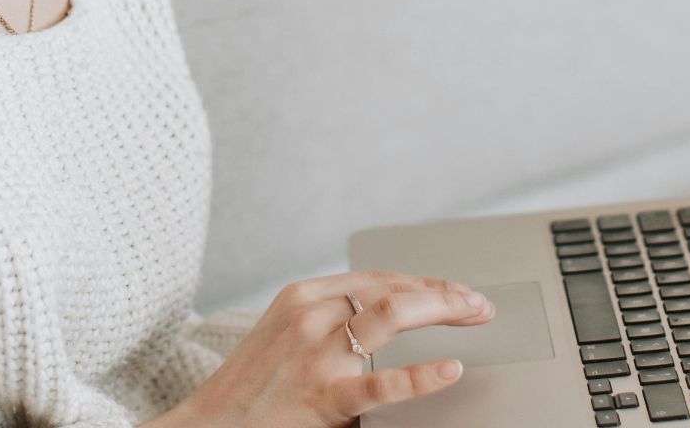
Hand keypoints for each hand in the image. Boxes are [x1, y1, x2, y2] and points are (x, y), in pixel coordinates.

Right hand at [165, 269, 494, 427]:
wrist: (210, 427)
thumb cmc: (252, 388)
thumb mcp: (284, 335)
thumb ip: (330, 321)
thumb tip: (392, 317)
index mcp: (302, 295)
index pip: (378, 277)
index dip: (424, 282)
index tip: (456, 291)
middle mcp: (310, 315)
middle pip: (391, 288)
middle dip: (443, 292)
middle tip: (479, 304)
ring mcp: (316, 355)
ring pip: (390, 315)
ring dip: (441, 309)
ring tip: (474, 317)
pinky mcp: (322, 397)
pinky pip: (381, 384)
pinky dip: (421, 375)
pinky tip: (451, 369)